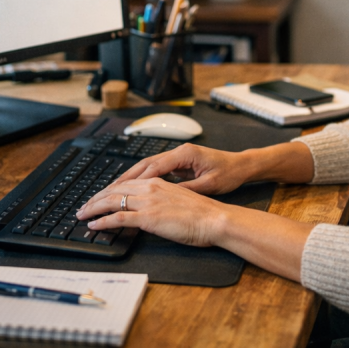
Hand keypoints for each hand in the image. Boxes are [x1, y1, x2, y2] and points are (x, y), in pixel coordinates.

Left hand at [76, 178, 228, 247]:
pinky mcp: (148, 218)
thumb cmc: (202, 213)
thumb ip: (161, 200)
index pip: (125, 183)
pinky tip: (94, 225)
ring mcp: (148, 202)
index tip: (98, 197)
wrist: (214, 218)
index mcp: (158, 182)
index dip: (108, 190)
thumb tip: (149, 208)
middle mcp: (150, 188)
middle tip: (83, 206)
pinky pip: (118, 218)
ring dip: (93, 208)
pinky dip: (102, 221)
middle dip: (95, 198)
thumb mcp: (179, 200)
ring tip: (81, 215)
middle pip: (114, 189)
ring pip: (112, 201)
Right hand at [113, 144, 250, 194]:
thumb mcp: (209, 185)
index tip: (118, 190)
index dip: (135, 180)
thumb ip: (187, 189)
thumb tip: (166, 197)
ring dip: (131, 178)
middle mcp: (178, 152)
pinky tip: (133, 189)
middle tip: (107, 191)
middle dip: (125, 178)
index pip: (153, 167)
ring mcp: (178, 156)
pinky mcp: (179, 162)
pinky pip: (156, 170)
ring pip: (148, 166)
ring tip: (114, 191)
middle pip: (145, 164)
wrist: (242, 166)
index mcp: (184, 154)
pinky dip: (143, 179)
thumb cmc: (229, 174)